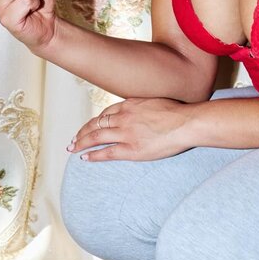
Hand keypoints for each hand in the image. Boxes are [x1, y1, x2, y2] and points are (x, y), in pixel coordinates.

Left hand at [68, 98, 194, 161]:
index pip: (106, 113)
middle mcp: (123, 117)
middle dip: (82, 132)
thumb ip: (143, 107)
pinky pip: (106, 152)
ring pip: (96, 137)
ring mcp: (126, 133)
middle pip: (96, 124)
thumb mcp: (156, 102)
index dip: (95, 121)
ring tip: (73, 148)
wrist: (186, 122)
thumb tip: (141, 112)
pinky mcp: (131, 149)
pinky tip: (85, 158)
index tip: (89, 126)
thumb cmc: (177, 112)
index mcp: (130, 104)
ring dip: (81, 143)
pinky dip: (93, 155)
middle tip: (73, 139)